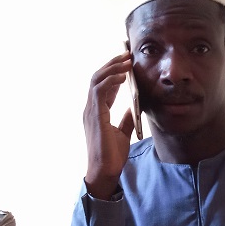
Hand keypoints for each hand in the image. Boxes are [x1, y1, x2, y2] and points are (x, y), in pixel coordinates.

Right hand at [83, 52, 136, 199]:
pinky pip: (100, 91)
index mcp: (96, 112)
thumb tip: (134, 107)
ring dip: (112, 68)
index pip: (102, 86)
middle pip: (98, 78)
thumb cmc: (111, 156)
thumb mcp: (122, 133)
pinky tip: (123, 75)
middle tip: (126, 54)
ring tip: (126, 59)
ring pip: (97, 80)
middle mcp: (90, 109)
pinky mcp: (95, 116)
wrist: (106, 172)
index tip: (126, 63)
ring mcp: (90, 112)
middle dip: (112, 64)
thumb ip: (126, 118)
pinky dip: (111, 80)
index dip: (113, 72)